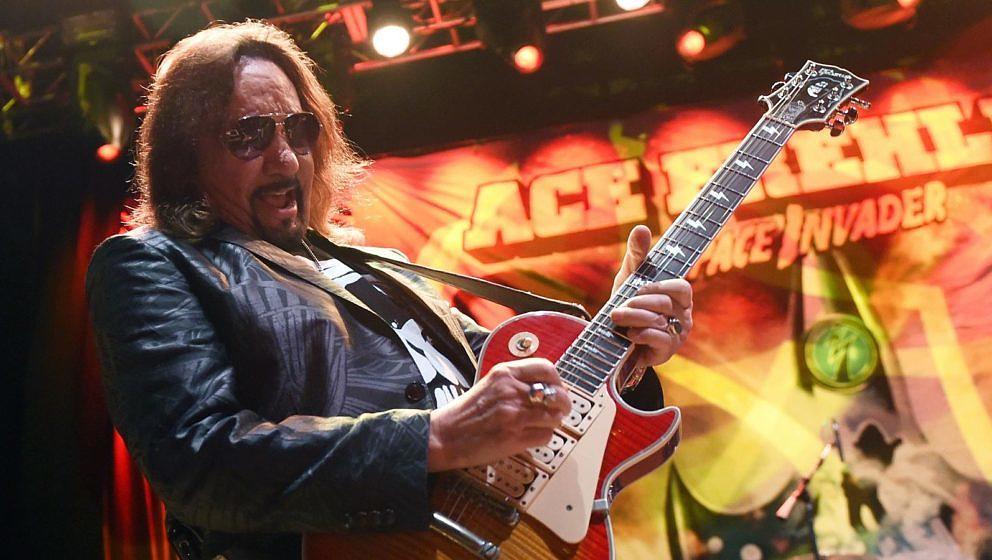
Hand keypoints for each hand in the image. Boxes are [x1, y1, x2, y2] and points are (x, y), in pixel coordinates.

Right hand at [427, 358, 570, 471]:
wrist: (444, 436)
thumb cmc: (465, 412)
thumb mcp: (489, 385)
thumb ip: (515, 382)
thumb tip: (546, 387)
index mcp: (504, 373)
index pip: (546, 368)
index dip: (557, 380)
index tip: (557, 387)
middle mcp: (511, 391)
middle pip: (556, 394)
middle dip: (563, 403)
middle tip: (560, 409)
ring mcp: (514, 414)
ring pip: (554, 417)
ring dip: (553, 422)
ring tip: (543, 424)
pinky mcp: (515, 437)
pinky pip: (545, 436)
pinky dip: (543, 437)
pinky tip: (532, 436)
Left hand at [609, 225, 692, 368]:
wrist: (615, 338)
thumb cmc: (628, 303)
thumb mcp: (630, 277)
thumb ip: (637, 255)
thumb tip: (642, 228)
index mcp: (679, 296)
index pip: (681, 287)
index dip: (661, 287)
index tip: (638, 288)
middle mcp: (683, 315)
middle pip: (665, 304)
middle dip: (638, 303)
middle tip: (621, 305)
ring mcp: (677, 334)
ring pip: (659, 321)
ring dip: (634, 318)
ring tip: (617, 317)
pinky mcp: (667, 351)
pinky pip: (658, 339)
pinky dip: (640, 334)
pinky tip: (629, 334)